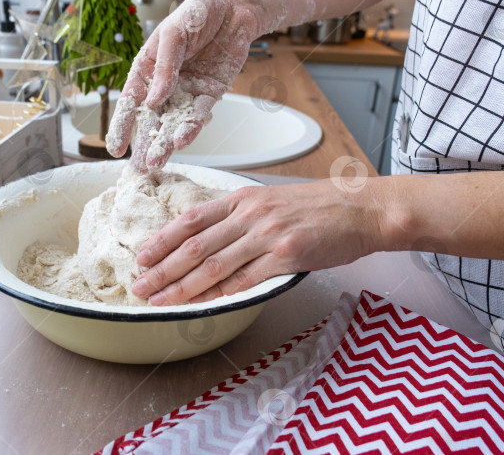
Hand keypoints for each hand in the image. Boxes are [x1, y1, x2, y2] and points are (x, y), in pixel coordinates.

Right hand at [105, 0, 260, 170]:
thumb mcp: (174, 34)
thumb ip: (165, 67)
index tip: (114, 148)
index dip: (121, 125)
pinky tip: (182, 141)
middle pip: (151, 119)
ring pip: (174, 122)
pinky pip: (200, 114)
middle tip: (136, 168)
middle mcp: (165, 83)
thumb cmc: (197, 12)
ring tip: (156, 162)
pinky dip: (192, 128)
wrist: (235, 7)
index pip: (130, 101)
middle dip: (143, 144)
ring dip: (165, 143)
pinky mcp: (210, 93)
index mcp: (147, 67)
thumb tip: (153, 101)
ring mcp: (188, 91)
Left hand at [130, 180, 386, 304]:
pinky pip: (244, 279)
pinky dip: (219, 294)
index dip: (163, 240)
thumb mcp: (274, 199)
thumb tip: (212, 237)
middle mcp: (250, 214)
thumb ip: (243, 215)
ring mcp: (268, 234)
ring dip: (182, 286)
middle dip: (163, 268)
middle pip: (195, 245)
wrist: (363, 208)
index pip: (192, 220)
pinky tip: (201, 305)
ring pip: (213, 265)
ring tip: (160, 300)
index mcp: (244, 198)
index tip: (143, 257)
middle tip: (140, 286)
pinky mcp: (287, 255)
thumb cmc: (322, 206)